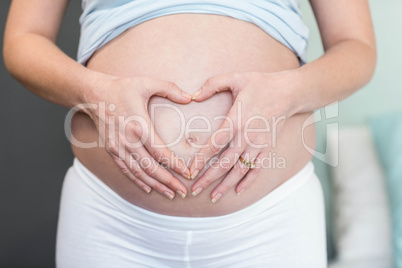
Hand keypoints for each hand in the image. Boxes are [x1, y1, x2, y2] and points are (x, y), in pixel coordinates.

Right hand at [83, 75, 192, 199]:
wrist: (93, 94)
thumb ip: (170, 88)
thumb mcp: (147, 83)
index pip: (160, 153)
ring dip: (155, 185)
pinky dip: (137, 181)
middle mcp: (128, 140)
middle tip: (183, 193)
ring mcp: (118, 147)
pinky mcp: (112, 150)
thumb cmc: (122, 87)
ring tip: (170, 194)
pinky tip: (148, 189)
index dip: (175, 166)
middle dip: (168, 182)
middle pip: (151, 168)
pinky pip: (126, 170)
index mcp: (139, 126)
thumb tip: (190, 98)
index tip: (188, 174)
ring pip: (139, 173)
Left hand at [189, 71, 296, 201]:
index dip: (201, 159)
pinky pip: (257, 169)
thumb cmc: (260, 84)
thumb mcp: (235, 78)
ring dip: (226, 185)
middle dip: (208, 178)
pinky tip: (238, 191)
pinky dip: (248, 182)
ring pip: (240, 170)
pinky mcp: (267, 148)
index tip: (190, 171)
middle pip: (225, 163)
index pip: (215, 144)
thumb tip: (193, 96)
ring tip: (213, 197)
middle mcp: (247, 137)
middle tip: (194, 190)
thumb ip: (212, 84)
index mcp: (236, 120)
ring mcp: (258, 145)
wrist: (289, 93)